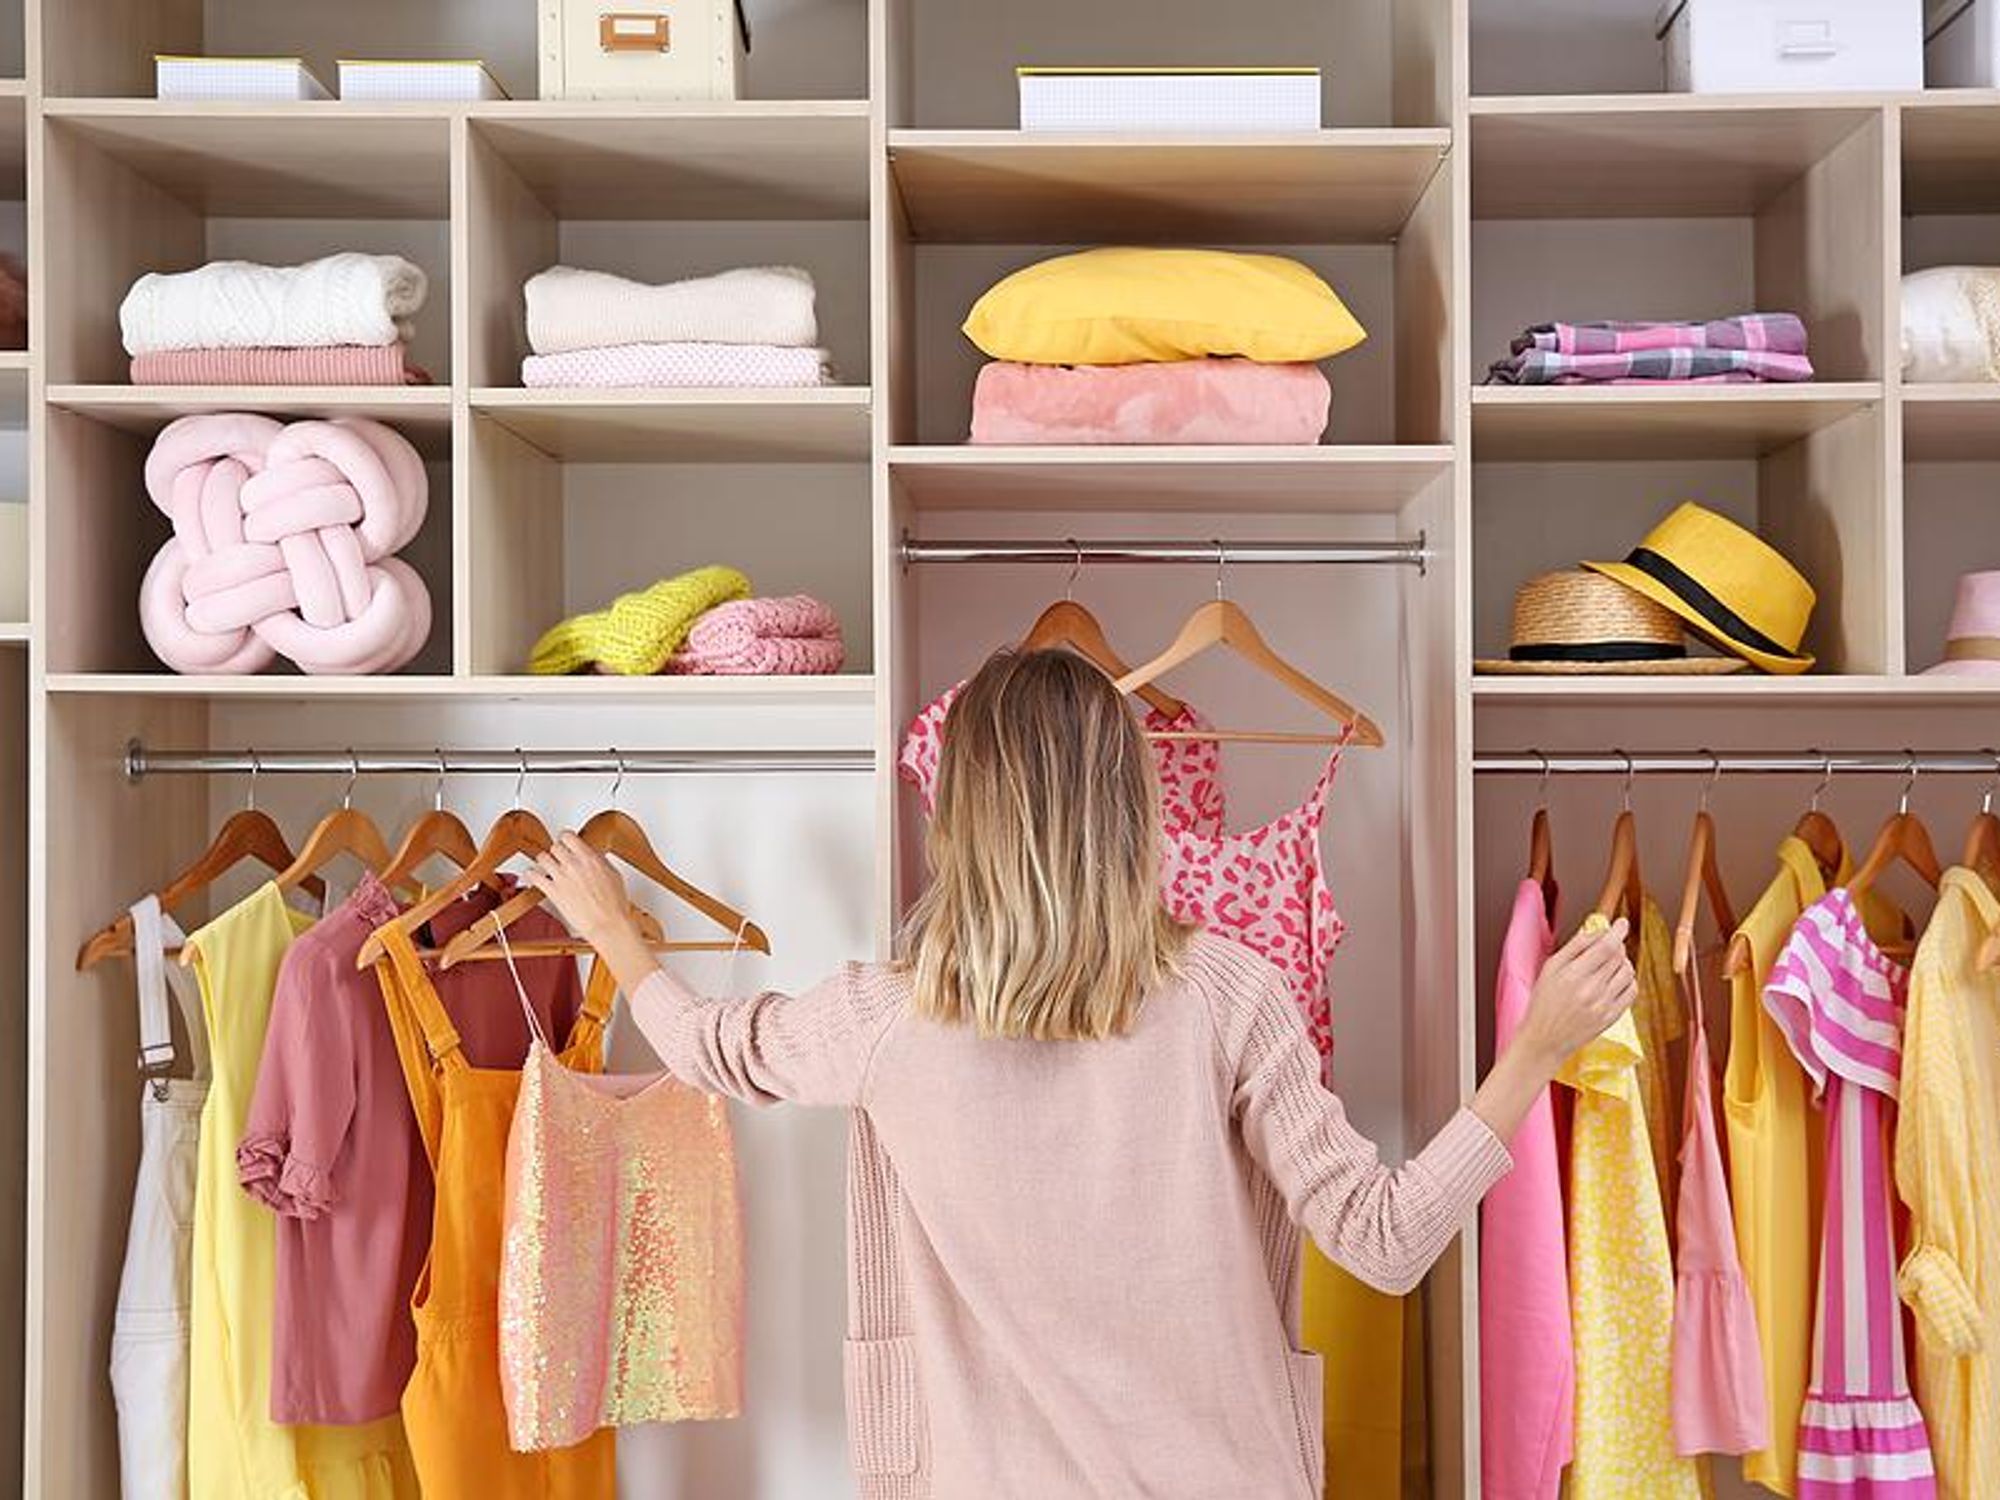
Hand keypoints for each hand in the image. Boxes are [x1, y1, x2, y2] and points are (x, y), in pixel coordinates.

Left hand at [522, 832, 636, 949]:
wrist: (607, 923)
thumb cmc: (614, 904)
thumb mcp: (614, 874)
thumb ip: (599, 862)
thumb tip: (593, 856)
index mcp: (590, 858)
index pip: (568, 836)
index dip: (566, 839)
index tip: (566, 842)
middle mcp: (574, 864)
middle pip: (554, 846)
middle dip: (556, 852)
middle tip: (558, 857)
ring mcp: (561, 877)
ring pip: (542, 857)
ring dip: (544, 861)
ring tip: (546, 866)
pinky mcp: (552, 891)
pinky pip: (533, 876)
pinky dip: (531, 875)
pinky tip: (533, 876)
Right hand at [1516, 918, 1637, 1069]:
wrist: (1544, 1040)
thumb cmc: (1543, 1002)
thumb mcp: (1550, 969)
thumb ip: (1574, 948)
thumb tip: (1596, 931)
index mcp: (1573, 975)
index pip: (1606, 947)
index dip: (1617, 932)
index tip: (1622, 923)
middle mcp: (1591, 990)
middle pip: (1619, 957)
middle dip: (1616, 946)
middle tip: (1607, 946)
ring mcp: (1604, 1005)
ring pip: (1628, 972)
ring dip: (1623, 962)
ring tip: (1610, 964)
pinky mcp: (1612, 1017)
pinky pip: (1632, 991)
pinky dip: (1628, 981)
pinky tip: (1616, 980)